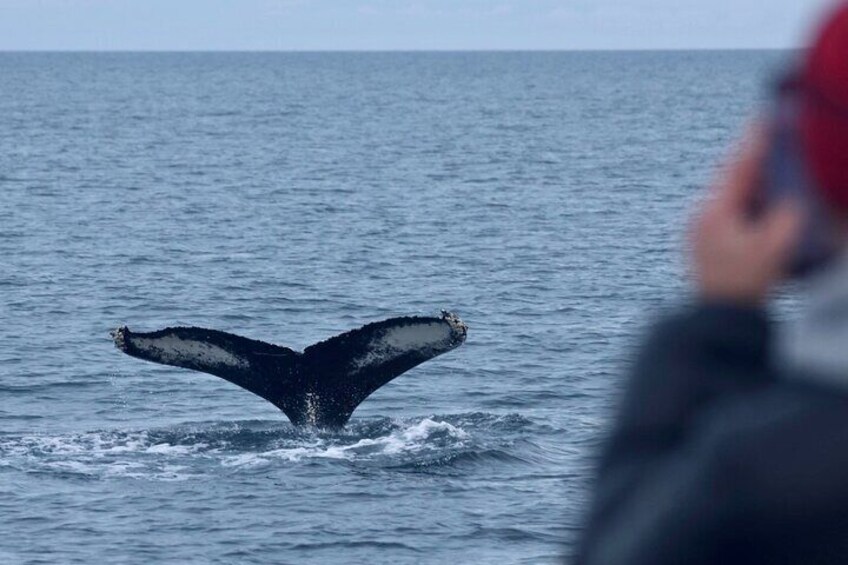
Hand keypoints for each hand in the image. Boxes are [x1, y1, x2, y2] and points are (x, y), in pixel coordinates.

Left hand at [691, 128, 802, 305]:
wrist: (717, 318)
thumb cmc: (744, 285)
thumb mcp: (773, 250)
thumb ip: (787, 217)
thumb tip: (794, 196)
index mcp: (716, 212)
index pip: (739, 167)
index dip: (757, 140)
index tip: (768, 114)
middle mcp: (702, 214)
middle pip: (732, 176)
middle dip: (754, 154)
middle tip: (773, 128)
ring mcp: (701, 227)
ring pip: (729, 191)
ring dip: (750, 175)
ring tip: (772, 154)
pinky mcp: (705, 239)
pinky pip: (729, 207)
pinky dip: (746, 195)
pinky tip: (762, 193)